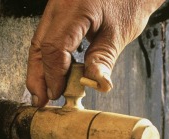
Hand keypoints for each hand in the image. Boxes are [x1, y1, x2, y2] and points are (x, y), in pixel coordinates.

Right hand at [26, 0, 165, 105]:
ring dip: (40, 68)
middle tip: (41, 100)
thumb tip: (94, 84)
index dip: (53, 75)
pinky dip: (48, 56)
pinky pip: (47, 34)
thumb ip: (102, 59)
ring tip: (44, 91)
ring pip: (39, 40)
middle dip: (38, 75)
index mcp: (74, 7)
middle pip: (39, 44)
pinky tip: (53, 72)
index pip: (54, 47)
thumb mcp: (119, 33)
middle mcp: (59, 4)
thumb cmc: (130, 1)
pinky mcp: (59, 9)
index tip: (57, 94)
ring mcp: (56, 5)